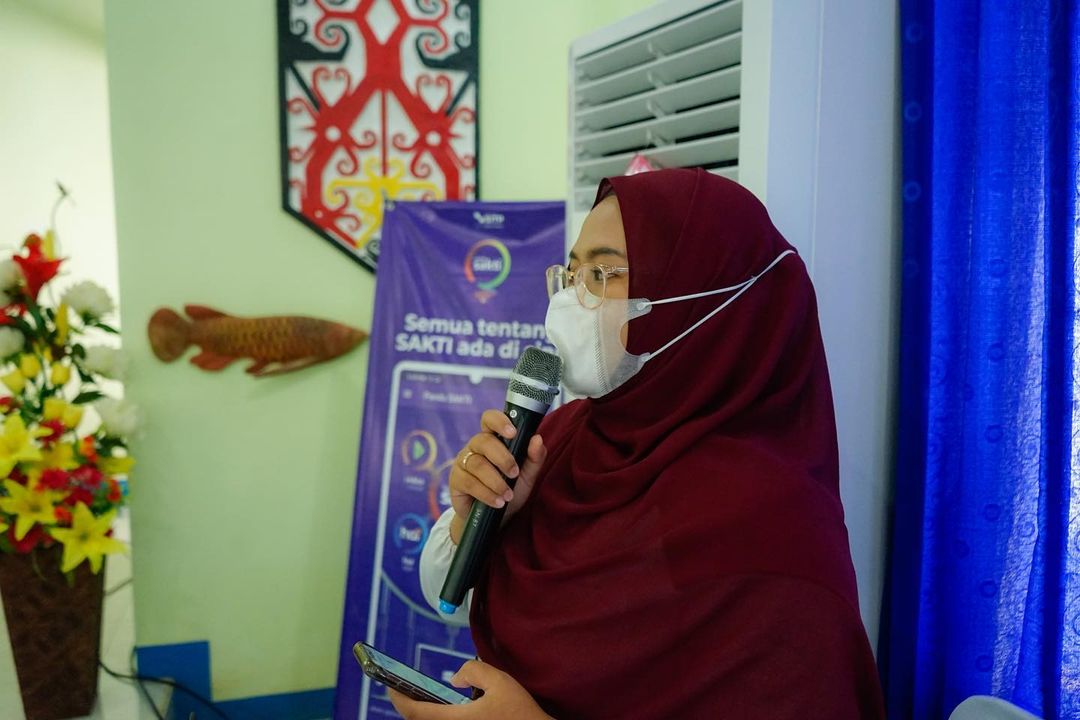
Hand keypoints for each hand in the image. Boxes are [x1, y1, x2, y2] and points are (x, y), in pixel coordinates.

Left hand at [388, 660, 551, 719]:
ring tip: (420, 700)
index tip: (391, 687)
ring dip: (423, 715)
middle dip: (409, 707)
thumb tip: (454, 678)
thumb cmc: (520, 713)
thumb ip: (473, 671)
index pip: (414, 713)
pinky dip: (436, 719)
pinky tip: (440, 711)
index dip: (399, 699)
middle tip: (404, 691)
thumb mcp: (500, 682)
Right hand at [449, 410, 546, 542]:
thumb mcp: (528, 476)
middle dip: (503, 458)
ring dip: (496, 481)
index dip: (499, 421)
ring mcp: (463, 462)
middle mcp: (475, 447)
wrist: (496, 519)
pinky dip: (486, 494)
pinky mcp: (456, 480)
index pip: (489, 419)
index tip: (513, 432)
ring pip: (477, 464)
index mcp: (493, 439)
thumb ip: (534, 457)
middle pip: (484, 441)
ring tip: (508, 495)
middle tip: (515, 474)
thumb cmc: (511, 491)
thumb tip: (537, 438)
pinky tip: (497, 502)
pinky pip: (469, 482)